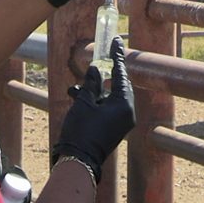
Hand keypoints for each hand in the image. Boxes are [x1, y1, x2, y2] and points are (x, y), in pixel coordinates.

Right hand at [52, 37, 135, 182]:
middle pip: (119, 85)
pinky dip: (95, 101)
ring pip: (110, 97)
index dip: (117, 56)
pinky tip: (77, 98)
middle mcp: (127, 112)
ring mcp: (122, 121)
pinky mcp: (114, 128)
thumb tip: (96, 70)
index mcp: (124, 104)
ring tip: (76, 89)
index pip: (121, 74)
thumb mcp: (84, 102)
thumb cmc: (81, 130)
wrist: (79, 160)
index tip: (116, 41)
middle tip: (102, 57)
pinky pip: (107, 108)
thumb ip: (91, 83)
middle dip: (106, 73)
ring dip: (95, 90)